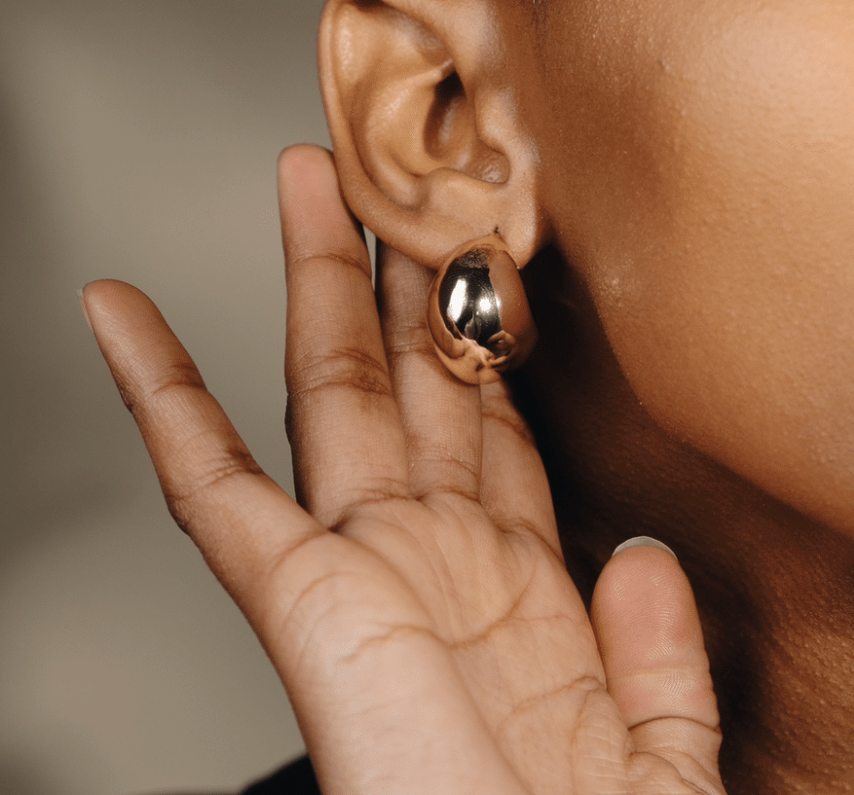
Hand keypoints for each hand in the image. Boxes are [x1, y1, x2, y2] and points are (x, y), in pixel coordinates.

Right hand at [81, 144, 723, 794]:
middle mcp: (435, 558)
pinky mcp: (302, 605)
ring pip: (325, 394)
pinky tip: (126, 322)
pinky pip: (215, 487)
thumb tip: (647, 548)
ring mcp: (361, 569)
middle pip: (409, 380)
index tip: (480, 261)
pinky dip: (164, 399)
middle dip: (393, 275)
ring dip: (309, 286)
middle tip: (383, 181)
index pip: (491, 428)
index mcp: (518, 587)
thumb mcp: (661, 750)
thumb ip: (661, 649)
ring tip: (298, 187)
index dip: (483, 340)